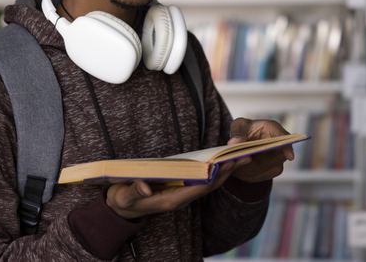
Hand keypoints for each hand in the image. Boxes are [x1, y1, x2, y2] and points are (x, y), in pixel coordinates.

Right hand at [106, 157, 249, 218]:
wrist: (120, 209)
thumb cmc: (122, 201)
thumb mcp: (124, 197)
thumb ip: (134, 191)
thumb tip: (144, 186)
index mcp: (171, 200)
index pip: (199, 188)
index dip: (215, 176)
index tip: (228, 164)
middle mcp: (180, 198)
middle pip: (210, 185)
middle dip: (227, 171)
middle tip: (244, 156)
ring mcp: (181, 193)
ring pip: (208, 182)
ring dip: (225, 169)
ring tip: (241, 155)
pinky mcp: (180, 188)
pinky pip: (202, 179)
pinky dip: (214, 169)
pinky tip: (223, 160)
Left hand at [227, 118, 294, 183]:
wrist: (244, 140)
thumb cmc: (244, 129)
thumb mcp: (238, 125)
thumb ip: (237, 133)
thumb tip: (233, 143)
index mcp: (273, 129)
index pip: (284, 137)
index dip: (288, 147)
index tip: (289, 156)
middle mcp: (280, 144)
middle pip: (278, 156)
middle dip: (259, 161)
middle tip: (240, 161)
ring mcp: (279, 158)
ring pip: (269, 168)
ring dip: (253, 169)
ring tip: (237, 165)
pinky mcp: (274, 169)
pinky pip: (264, 175)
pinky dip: (252, 174)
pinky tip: (241, 170)